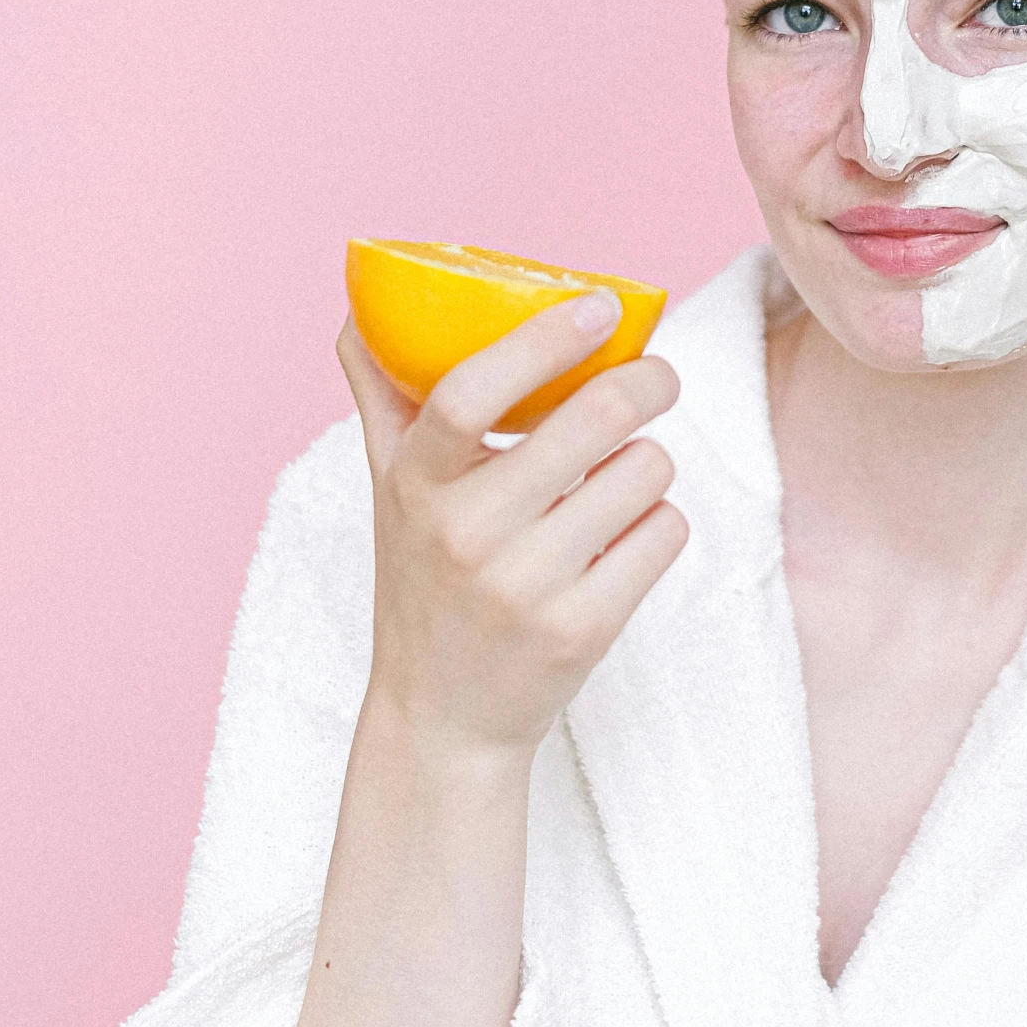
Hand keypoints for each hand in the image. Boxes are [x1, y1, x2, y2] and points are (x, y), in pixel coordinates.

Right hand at [339, 287, 686, 756]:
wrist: (440, 719)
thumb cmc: (423, 582)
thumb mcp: (391, 492)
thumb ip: (385, 397)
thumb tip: (362, 306)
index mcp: (416, 484)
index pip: (468, 391)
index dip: (543, 338)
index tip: (600, 306)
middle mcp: (466, 534)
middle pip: (594, 420)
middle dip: (646, 382)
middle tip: (657, 375)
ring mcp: (525, 587)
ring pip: (645, 472)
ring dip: (648, 464)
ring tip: (619, 481)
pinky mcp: (582, 631)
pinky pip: (665, 534)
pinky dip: (659, 524)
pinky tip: (626, 539)